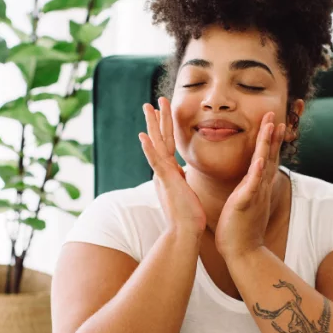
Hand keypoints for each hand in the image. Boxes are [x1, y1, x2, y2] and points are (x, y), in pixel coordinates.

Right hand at [139, 98, 205, 237]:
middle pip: (160, 139)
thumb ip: (180, 178)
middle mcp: (163, 171)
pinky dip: (149, 149)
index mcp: (170, 172)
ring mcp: (163, 175)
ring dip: (152, 125)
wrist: (185, 232)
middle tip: (153, 101)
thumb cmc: (189, 216)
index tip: (161, 112)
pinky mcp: (165, 182)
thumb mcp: (185, 190)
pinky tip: (143, 136)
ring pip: (157, 145)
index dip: (164, 128)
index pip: (167, 144)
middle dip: (157, 119)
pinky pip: (156, 163)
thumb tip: (181, 171)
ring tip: (148, 107)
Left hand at [216, 112, 284, 261]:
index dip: (268, 139)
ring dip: (268, 144)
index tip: (271, 120)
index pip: (265, 157)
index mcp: (256, 185)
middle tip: (275, 113)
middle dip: (272, 134)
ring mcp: (255, 194)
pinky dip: (258, 172)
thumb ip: (245, 189)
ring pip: (264, 165)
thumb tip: (244, 181)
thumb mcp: (243, 202)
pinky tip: (261, 159)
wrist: (242, 252)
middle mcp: (260, 187)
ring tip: (272, 125)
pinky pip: (254, 186)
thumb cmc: (238, 228)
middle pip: (270, 155)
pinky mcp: (246, 204)